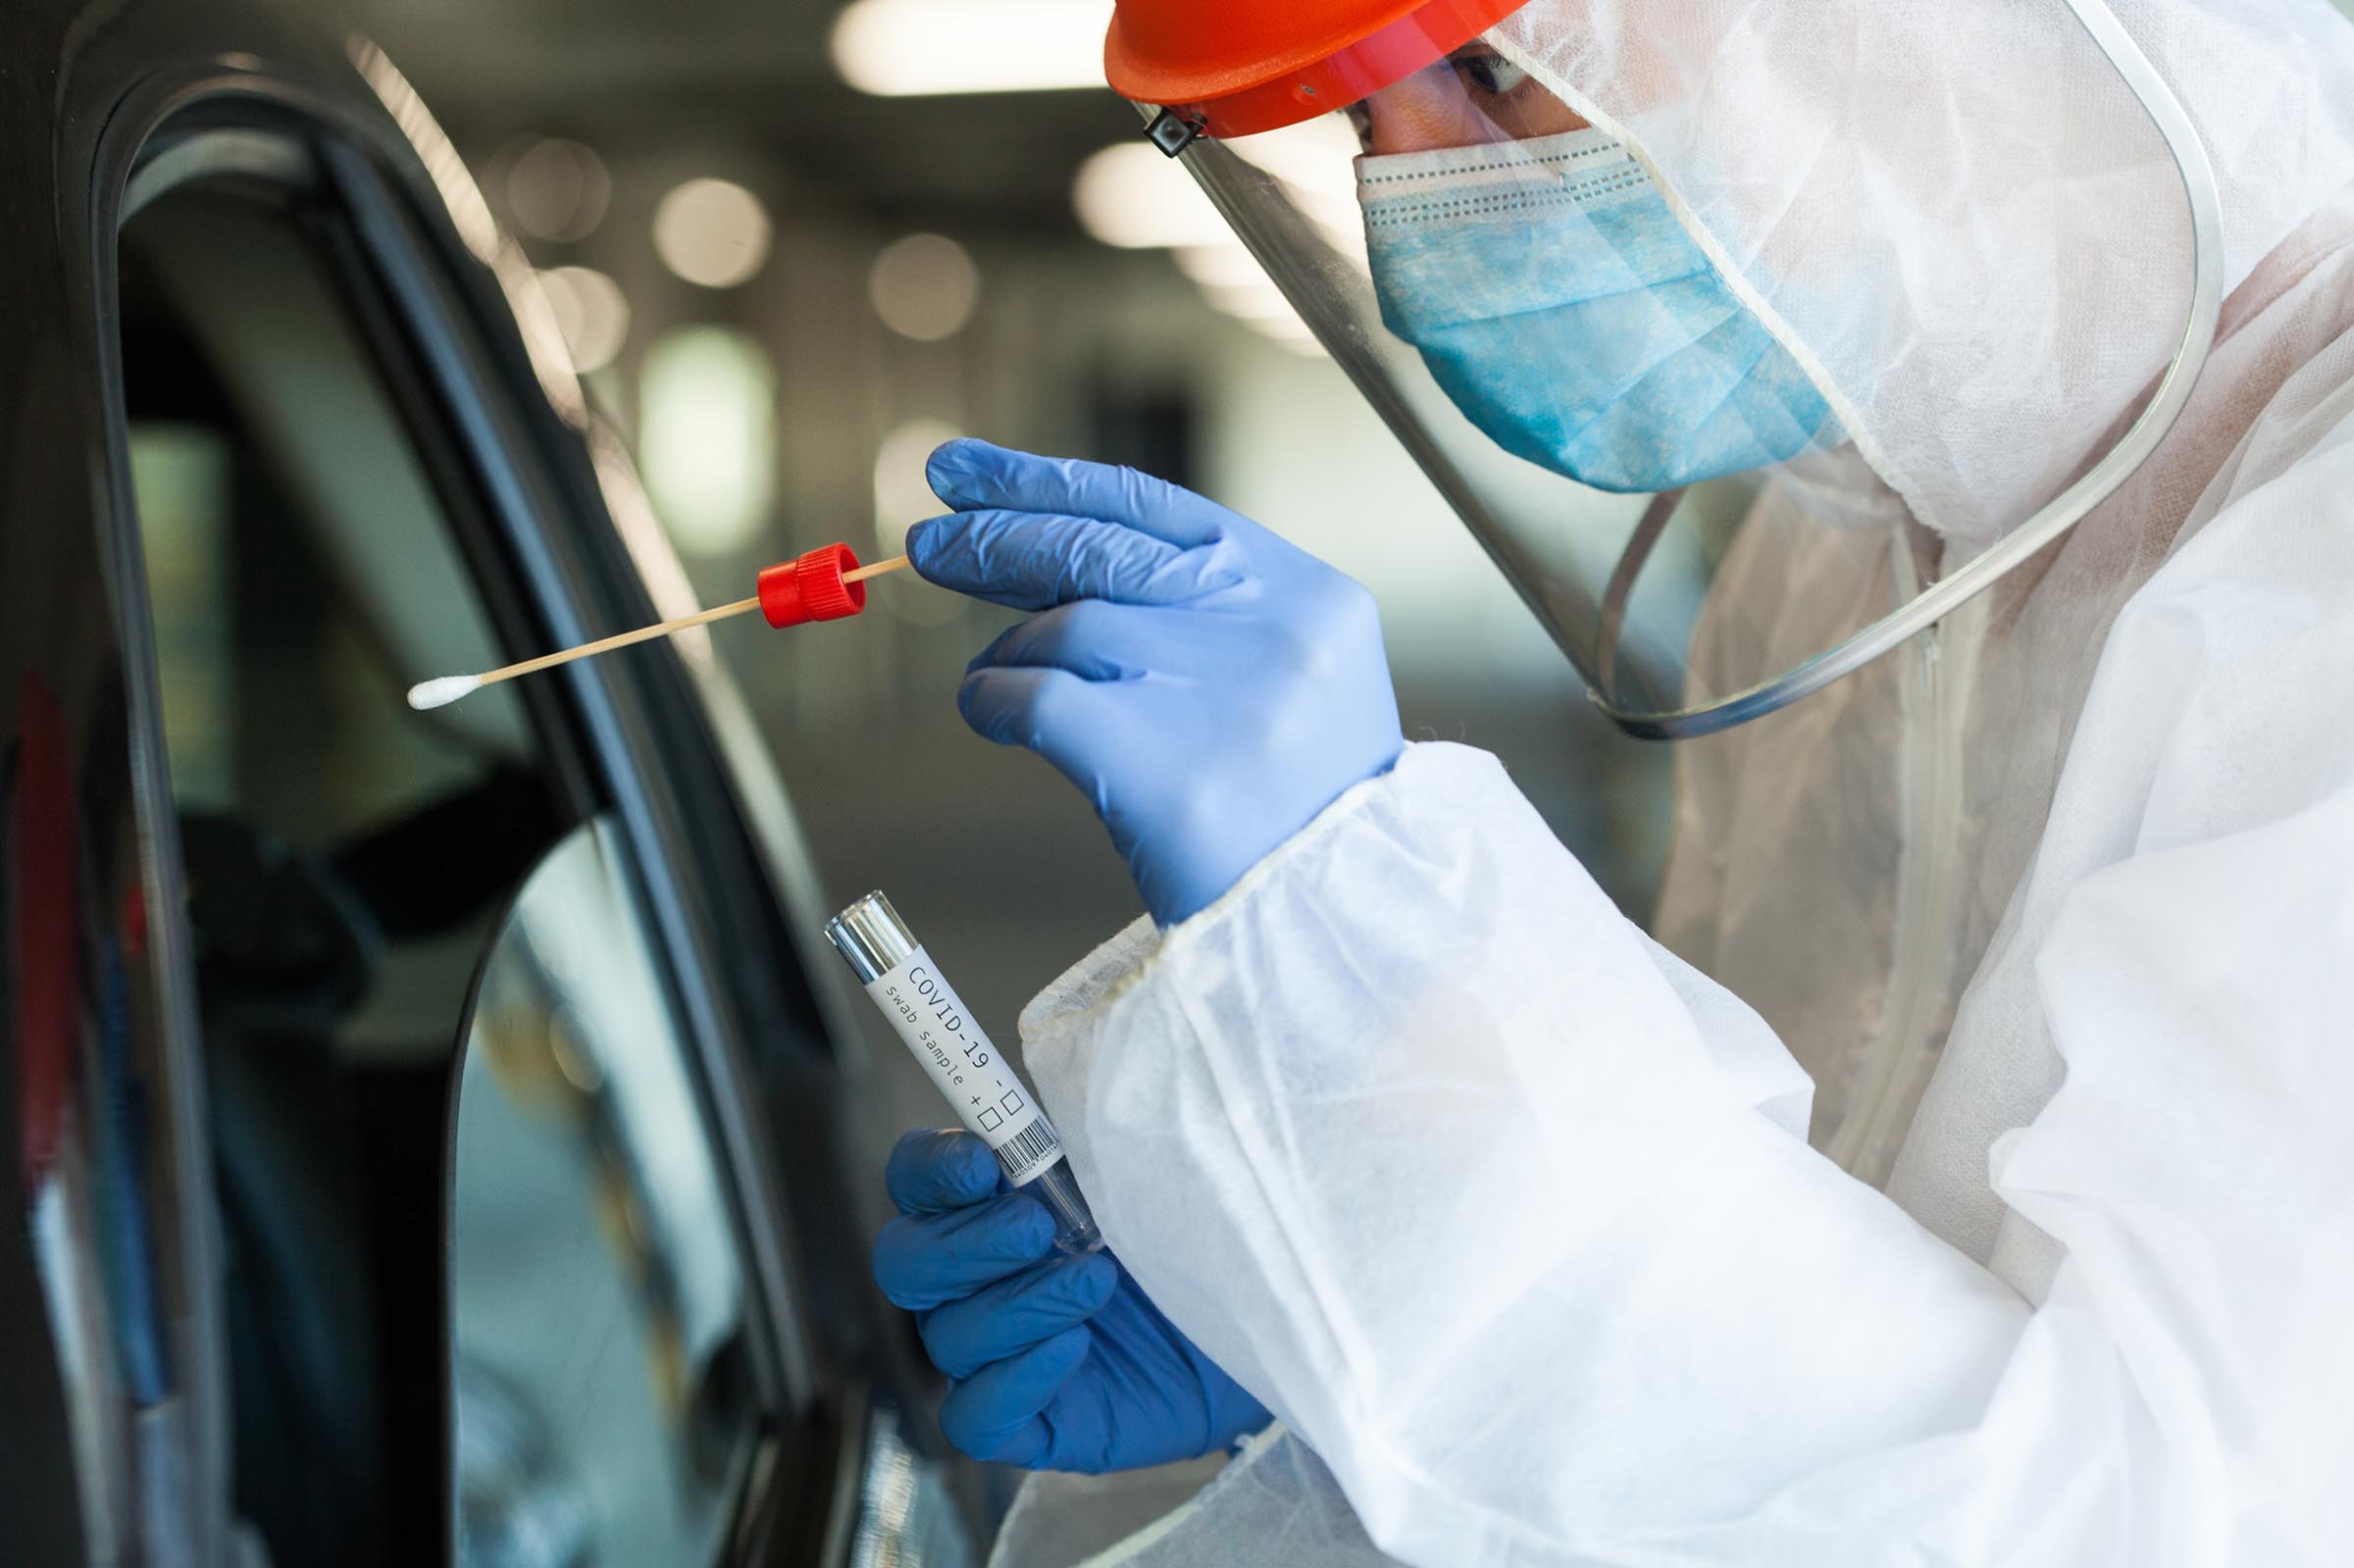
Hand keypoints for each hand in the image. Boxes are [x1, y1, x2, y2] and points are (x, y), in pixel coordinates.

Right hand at [871, 1129, 1270, 1471]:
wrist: (1265, 1324)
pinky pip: (972, 1415)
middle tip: (1037, 1227)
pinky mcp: (1027, 1420)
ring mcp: (997, 1351)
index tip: (983, 1162)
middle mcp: (980, 1276)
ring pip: (946, 1336)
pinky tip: (1074, 1348)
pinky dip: (1012, 1379)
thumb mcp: (1164, 1159)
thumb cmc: (1206, 1229)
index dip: (931, 1169)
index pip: (917, 1177)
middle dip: (963, 1243)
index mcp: (995, 1202)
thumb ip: (1107, 1115)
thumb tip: (1088, 1042)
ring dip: (1015, 1305)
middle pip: (905, 1262)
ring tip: (1095, 1280)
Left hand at [912, 440, 1402, 926]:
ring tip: (996, 676)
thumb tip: (1040, 552)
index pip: (1152, 504)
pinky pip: (1038, 698)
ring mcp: (1220, 698)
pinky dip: (993, 697)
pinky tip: (986, 709)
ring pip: (1067, 626)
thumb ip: (1196, 610)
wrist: (1341, 921)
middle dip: (997, 540)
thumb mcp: (1292, 679)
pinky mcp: (1165, 773)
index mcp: (1306, 594)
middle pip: (1097, 549)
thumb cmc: (1298, 806)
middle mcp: (1269, 631)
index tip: (965, 474)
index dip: (1042, 480)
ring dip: (1010, 648)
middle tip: (930, 547)